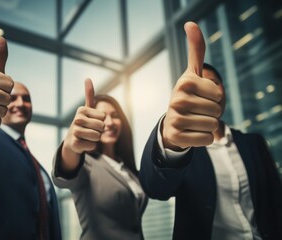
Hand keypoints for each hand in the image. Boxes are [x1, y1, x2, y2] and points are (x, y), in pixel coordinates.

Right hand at [61, 79, 105, 169]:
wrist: (72, 140)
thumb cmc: (84, 123)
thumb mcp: (87, 109)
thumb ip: (89, 95)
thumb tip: (87, 78)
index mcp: (81, 110)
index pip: (104, 117)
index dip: (101, 121)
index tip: (92, 121)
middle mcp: (76, 119)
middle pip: (102, 126)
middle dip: (99, 130)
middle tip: (90, 130)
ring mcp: (75, 132)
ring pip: (97, 137)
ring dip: (95, 139)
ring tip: (87, 137)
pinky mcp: (74, 144)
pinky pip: (92, 146)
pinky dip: (90, 146)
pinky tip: (83, 143)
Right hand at [162, 22, 222, 149]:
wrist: (172, 123)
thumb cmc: (187, 96)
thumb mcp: (193, 73)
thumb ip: (196, 49)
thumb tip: (190, 22)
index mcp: (184, 83)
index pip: (219, 93)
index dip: (215, 97)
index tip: (201, 96)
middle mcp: (177, 100)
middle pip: (217, 110)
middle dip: (212, 112)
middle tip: (198, 111)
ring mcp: (175, 119)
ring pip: (213, 125)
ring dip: (208, 125)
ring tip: (194, 121)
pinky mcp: (177, 136)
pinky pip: (206, 139)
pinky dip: (203, 138)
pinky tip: (191, 132)